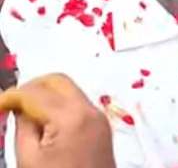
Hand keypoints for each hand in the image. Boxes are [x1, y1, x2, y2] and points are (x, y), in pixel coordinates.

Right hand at [0, 74, 115, 167]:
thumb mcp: (30, 160)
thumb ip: (23, 127)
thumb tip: (19, 106)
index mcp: (72, 117)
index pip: (37, 93)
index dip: (12, 95)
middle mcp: (90, 110)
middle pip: (58, 81)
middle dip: (32, 87)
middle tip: (12, 105)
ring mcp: (99, 117)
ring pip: (69, 90)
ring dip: (46, 95)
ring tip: (25, 116)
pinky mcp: (101, 125)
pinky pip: (78, 104)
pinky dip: (59, 105)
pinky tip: (44, 123)